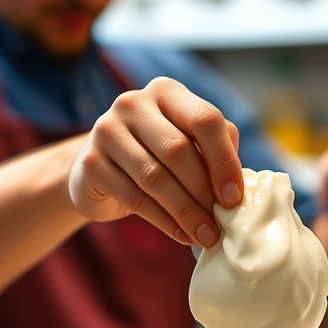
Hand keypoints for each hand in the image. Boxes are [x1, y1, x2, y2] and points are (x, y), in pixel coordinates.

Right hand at [68, 76, 243, 246]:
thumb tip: (237, 189)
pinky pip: (134, 197)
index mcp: (166, 92)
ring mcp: (106, 130)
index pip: (205, 119)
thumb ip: (215, 153)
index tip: (234, 198)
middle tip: (221, 224)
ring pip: (156, 177)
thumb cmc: (156, 158)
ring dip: (186, 212)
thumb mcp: (188, 146)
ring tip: (205, 235)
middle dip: (204, 193)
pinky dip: (163, 220)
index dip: (224, 161)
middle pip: (179, 150)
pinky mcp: (90, 163)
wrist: (97, 173)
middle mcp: (133, 104)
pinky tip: (181, 234)